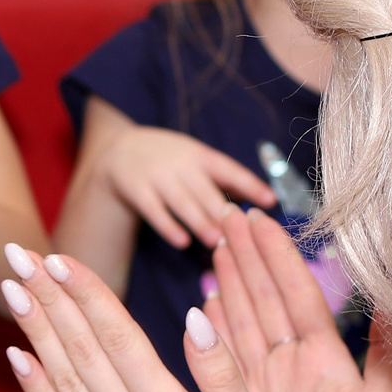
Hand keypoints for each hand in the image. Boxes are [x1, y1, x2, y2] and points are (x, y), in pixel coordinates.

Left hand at [0, 244, 283, 391]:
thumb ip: (224, 373)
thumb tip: (197, 316)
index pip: (116, 334)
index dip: (85, 292)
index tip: (59, 257)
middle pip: (78, 347)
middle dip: (46, 295)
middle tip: (17, 252)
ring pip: (60, 376)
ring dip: (35, 327)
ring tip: (11, 285)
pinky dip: (35, 384)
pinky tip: (20, 354)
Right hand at [99, 126, 276, 249]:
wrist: (120, 149)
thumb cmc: (171, 160)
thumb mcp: (197, 159)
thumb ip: (225, 180)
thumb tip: (261, 202)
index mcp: (201, 156)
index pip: (229, 169)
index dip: (251, 184)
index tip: (271, 201)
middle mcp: (180, 164)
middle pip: (205, 189)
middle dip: (223, 211)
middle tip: (242, 233)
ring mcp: (157, 176)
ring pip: (181, 202)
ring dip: (199, 221)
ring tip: (216, 241)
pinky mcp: (137, 190)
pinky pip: (154, 211)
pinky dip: (168, 226)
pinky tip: (182, 242)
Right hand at [206, 211, 391, 391]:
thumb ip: (385, 354)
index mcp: (325, 360)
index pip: (297, 294)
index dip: (278, 256)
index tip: (261, 220)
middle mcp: (292, 366)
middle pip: (265, 298)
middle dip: (248, 256)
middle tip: (229, 216)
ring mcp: (266, 385)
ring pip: (244, 320)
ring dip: (230, 281)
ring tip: (215, 244)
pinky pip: (227, 356)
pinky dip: (216, 326)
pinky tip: (205, 302)